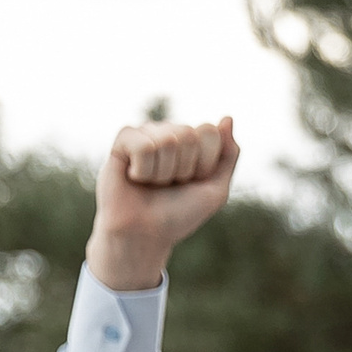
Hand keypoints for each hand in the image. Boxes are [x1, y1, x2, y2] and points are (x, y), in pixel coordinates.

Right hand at [86, 116, 239, 293]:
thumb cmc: (180, 214)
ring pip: (166, 140)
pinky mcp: (123, 139)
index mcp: (193, 142)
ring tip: (152, 183)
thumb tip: (227, 117)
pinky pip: (142, 144)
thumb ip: (228, 155)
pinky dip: (143, 169)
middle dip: (183, 168)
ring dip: (163, 172)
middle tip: (170, 185)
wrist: (146, 233)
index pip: (209, 132)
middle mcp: (170, 133)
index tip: (192, 182)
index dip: (204, 164)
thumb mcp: (215, 190)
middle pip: (188, 134)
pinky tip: (135, 177)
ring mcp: (146, 133)